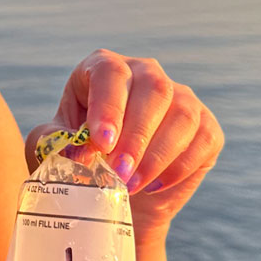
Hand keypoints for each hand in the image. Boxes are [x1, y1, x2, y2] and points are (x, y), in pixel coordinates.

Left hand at [27, 49, 222, 243]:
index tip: (101, 143)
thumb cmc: (80, 160)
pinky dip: (179, 166)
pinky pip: (203, 138)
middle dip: (135, 136)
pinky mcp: (205, 126)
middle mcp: (146, 73)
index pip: (110, 73)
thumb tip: (81, 151)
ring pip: (182, 115)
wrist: (115, 191)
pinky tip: (154, 185)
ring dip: (156, 155)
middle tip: (118, 172)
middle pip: (153, 90)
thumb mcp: (54, 147)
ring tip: (130, 185)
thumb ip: (56, 142)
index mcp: (104, 68)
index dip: (108, 107)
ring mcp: (181, 97)